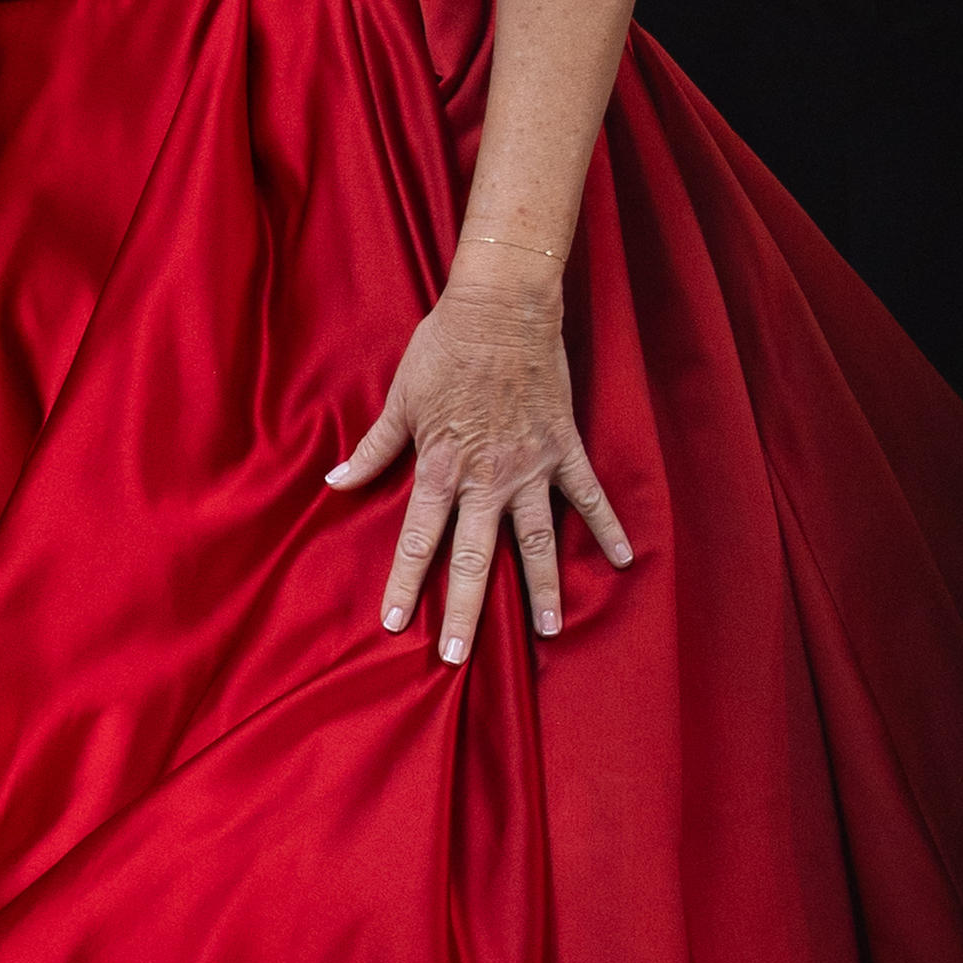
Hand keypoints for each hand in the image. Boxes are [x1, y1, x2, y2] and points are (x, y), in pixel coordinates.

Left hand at [326, 280, 631, 662]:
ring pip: (536, 540)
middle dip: (465, 608)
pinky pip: (589, 496)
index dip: (404, 583)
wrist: (501, 307)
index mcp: (441, 466)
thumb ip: (374, 448)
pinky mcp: (563, 448)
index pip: (417, 538)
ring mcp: (529, 466)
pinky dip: (609, 528)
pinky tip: (627, 561)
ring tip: (547, 631)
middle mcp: (486, 477)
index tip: (394, 624)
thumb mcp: (400, 398)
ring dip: (541, 587)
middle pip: (474, 556)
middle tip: (460, 655)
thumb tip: (336, 482)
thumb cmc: (443, 348)